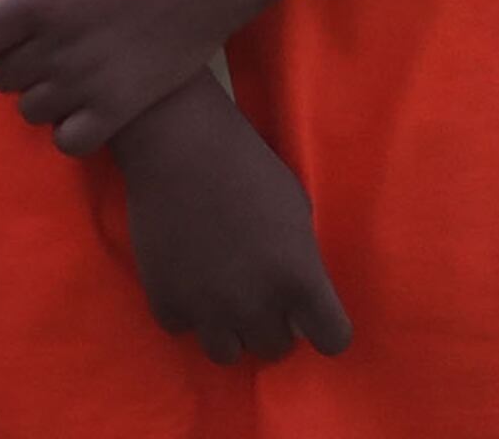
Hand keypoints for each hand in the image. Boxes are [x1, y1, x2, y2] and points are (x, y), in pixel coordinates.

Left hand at [0, 0, 253, 157]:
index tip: (14, 27)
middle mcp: (54, 45)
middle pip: (0, 77)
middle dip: (14, 62)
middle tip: (46, 47)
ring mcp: (87, 80)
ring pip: (30, 111)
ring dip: (41, 95)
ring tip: (69, 73)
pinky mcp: (120, 107)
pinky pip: (69, 141)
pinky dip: (70, 128)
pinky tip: (87, 104)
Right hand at [110, 84, 351, 364]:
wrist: (179, 144)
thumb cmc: (247, 166)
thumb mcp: (297, 211)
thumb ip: (301, 261)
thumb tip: (298, 296)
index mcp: (299, 279)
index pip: (332, 340)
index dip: (324, 327)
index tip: (312, 313)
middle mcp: (256, 305)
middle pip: (275, 349)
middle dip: (271, 323)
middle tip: (257, 291)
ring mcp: (208, 308)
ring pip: (228, 354)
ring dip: (229, 329)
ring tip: (221, 296)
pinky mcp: (166, 301)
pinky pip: (182, 328)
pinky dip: (185, 309)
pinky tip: (186, 278)